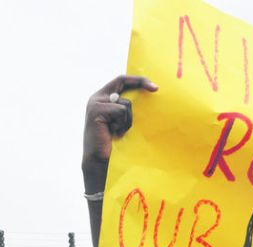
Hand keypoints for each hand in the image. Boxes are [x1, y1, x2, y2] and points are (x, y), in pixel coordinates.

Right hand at [82, 75, 158, 191]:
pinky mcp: (97, 110)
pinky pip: (121, 111)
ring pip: (125, 103)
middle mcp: (97, 97)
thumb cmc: (114, 143)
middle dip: (141, 82)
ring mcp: (96, 103)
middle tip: (156, 89)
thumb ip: (127, 109)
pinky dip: (123, 124)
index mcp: (103, 98)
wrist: (99, 160)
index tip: (154, 86)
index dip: (137, 80)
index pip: (121, 81)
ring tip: (119, 131)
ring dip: (128, 120)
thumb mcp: (122, 122)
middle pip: (122, 81)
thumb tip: (147, 99)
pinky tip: (115, 133)